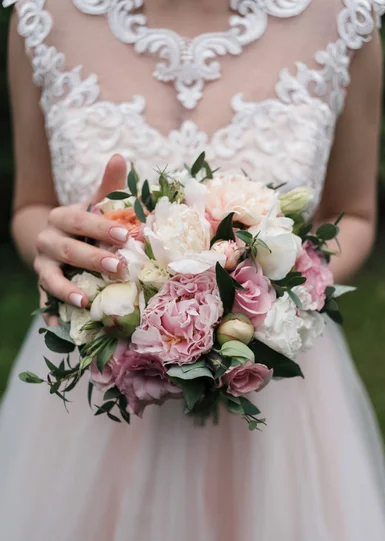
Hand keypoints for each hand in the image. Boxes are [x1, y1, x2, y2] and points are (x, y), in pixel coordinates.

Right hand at [34, 154, 127, 323]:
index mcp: (62, 218)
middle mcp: (48, 240)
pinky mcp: (43, 287)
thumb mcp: (97, 205)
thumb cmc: (87, 224)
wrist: (59, 240)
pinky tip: (59, 326)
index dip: (101, 227)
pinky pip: (44, 301)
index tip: (126, 235)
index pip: (80, 220)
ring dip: (67, 289)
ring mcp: (43, 266)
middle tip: (120, 268)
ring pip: (50, 277)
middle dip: (92, 259)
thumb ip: (109, 187)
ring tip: (85, 301)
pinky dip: (51, 313)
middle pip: (67, 250)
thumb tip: (118, 156)